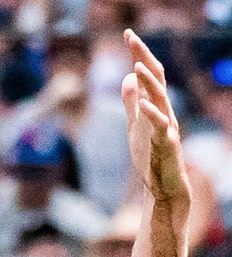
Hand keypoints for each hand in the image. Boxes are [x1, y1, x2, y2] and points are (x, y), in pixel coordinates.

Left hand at [121, 29, 189, 201]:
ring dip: (149, 82)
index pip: (148, 74)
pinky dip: (152, 113)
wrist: (162, 185)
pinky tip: (143, 103)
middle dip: (143, 57)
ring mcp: (166, 126)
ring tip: (137, 65)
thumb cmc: (150, 154)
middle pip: (155, 79)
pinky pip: (161, 125)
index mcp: (155, 105)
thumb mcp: (135, 123)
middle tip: (131, 38)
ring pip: (160, 98)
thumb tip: (127, 77)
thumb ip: (132, 101)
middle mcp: (163, 111)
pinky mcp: (166, 143)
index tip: (128, 34)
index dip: (139, 54)